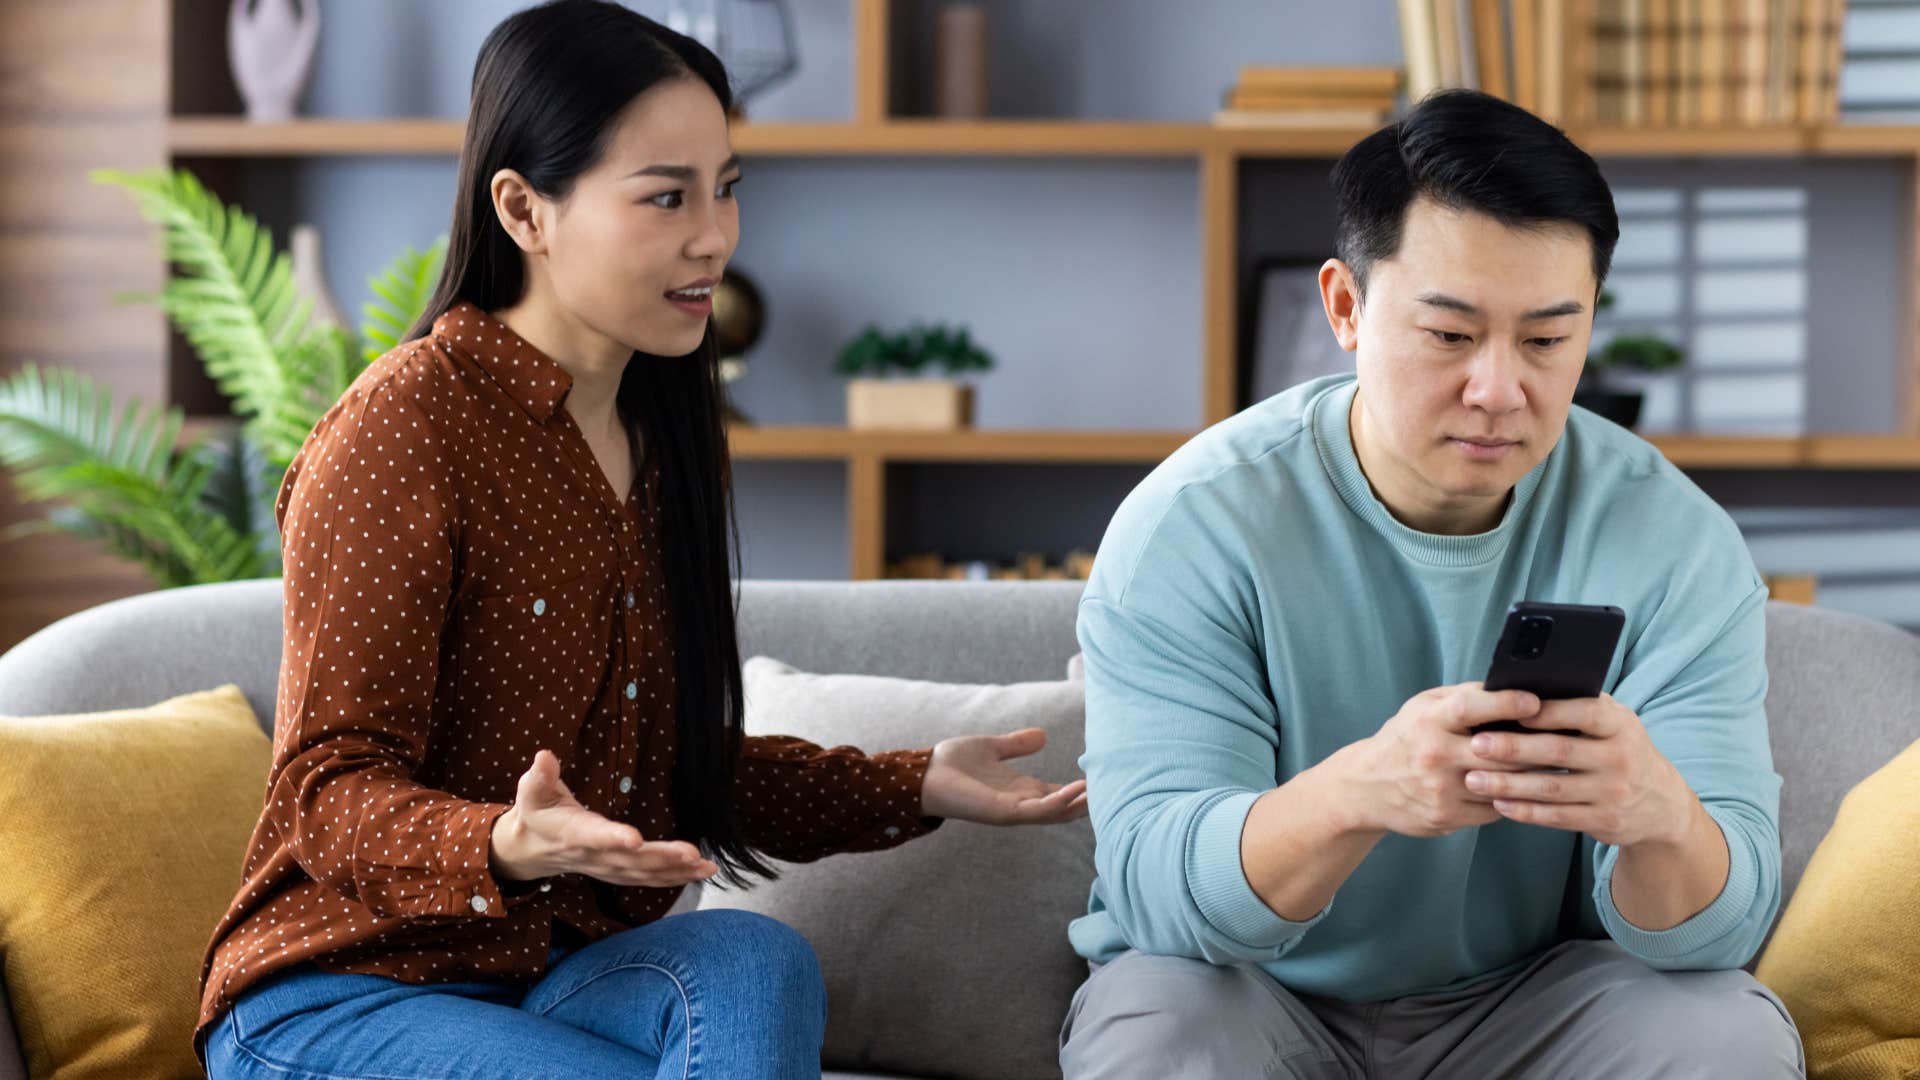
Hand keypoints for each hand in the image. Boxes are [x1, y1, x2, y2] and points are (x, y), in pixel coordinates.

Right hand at [490, 749, 718, 887]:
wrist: (531, 850)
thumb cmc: (536, 813)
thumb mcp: (531, 792)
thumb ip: (540, 777)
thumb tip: (545, 756)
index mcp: (572, 833)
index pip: (593, 836)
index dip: (612, 838)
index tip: (635, 839)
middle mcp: (593, 855)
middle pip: (630, 860)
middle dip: (661, 858)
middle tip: (691, 854)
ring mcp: (608, 867)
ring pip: (644, 873)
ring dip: (676, 870)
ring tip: (705, 866)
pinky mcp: (619, 872)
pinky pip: (649, 878)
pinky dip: (675, 877)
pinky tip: (701, 872)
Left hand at [921, 727, 1089, 824]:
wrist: (923, 774)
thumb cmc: (952, 764)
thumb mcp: (993, 748)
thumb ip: (1017, 744)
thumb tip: (1044, 735)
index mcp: (1020, 789)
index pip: (1058, 793)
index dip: (1080, 789)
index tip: (1105, 778)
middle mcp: (1021, 802)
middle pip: (1063, 807)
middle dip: (1087, 802)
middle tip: (1117, 790)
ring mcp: (1014, 809)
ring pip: (1056, 812)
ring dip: (1080, 804)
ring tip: (1103, 791)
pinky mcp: (1003, 812)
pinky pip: (1038, 809)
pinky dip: (1059, 802)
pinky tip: (1076, 791)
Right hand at [1344, 681, 1543, 836]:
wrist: (1365, 788)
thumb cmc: (1404, 740)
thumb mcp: (1422, 707)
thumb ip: (1462, 697)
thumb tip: (1510, 688)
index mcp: (1429, 721)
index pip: (1471, 707)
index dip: (1506, 703)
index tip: (1534, 702)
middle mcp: (1434, 755)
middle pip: (1499, 751)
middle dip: (1535, 746)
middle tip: (1563, 740)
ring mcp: (1440, 789)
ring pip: (1503, 784)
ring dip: (1531, 776)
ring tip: (1554, 766)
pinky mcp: (1446, 816)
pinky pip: (1493, 809)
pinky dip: (1510, 798)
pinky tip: (1521, 790)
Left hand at [1463, 693, 1695, 847]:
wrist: (1660, 803)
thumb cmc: (1618, 749)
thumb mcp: (1613, 724)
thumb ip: (1578, 707)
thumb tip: (1521, 690)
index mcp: (1620, 724)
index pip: (1583, 713)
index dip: (1546, 713)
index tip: (1507, 711)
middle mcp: (1619, 757)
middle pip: (1559, 751)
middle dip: (1513, 748)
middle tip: (1475, 745)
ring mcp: (1612, 792)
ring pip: (1552, 788)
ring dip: (1509, 785)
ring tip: (1473, 779)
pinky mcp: (1604, 820)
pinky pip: (1557, 816)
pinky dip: (1525, 811)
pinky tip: (1498, 804)